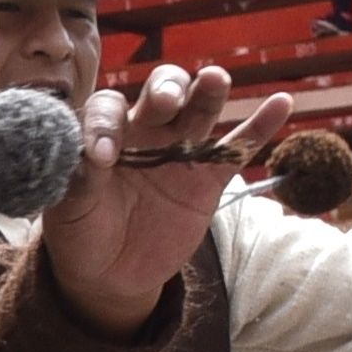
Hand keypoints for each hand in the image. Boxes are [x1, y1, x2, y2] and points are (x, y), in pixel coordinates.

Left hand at [39, 65, 263, 336]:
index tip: (103, 156)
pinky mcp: (209, 177)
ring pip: (200, 108)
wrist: (112, 272)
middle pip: (163, 90)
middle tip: (166, 101)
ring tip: (214, 79)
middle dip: (167, 87)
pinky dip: (260, 124)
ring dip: (208, 90)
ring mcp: (180, 151)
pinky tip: (282, 102)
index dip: (105, 124)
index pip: (107, 108)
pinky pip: (237, 146)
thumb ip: (80, 181)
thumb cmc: (82, 233)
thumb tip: (91, 157)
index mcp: (106, 134)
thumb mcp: (70, 211)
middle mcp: (145, 132)